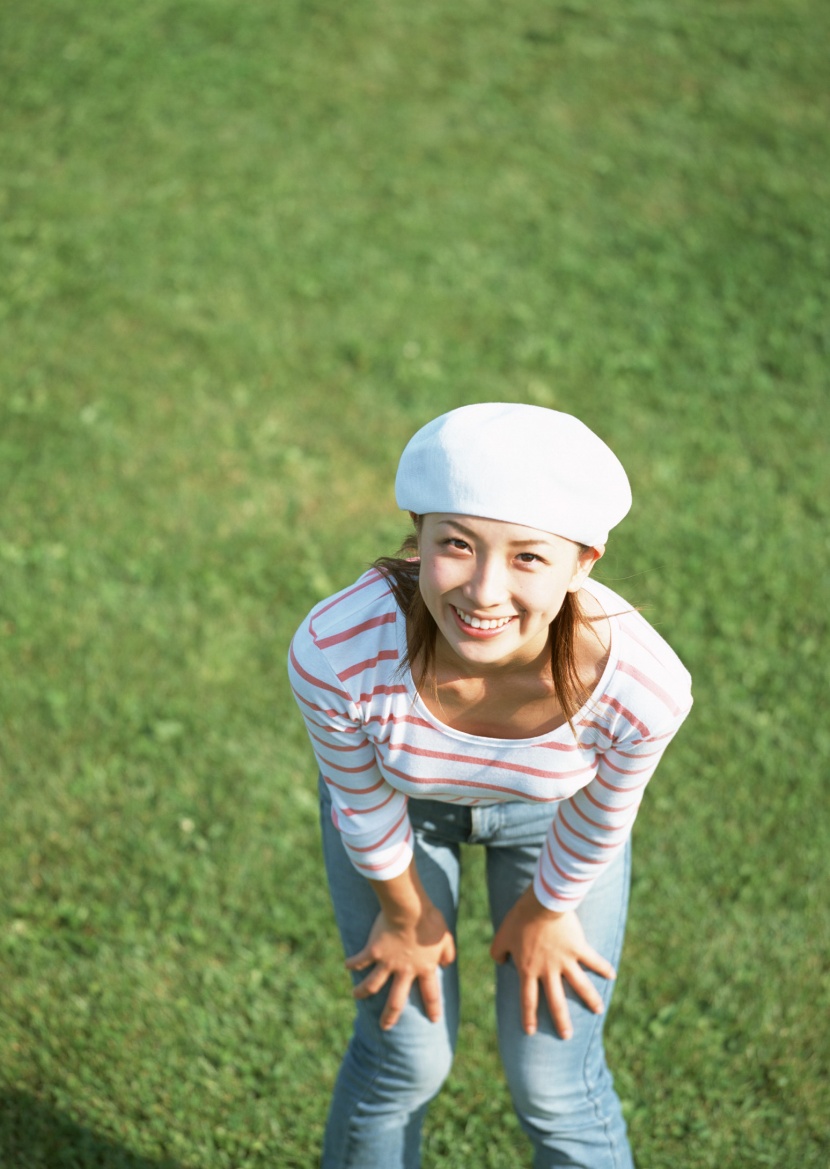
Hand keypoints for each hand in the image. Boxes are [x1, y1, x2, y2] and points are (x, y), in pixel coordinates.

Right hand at [345, 903, 455, 1030]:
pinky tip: (347, 966)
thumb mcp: (446, 937)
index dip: (433, 1008)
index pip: (431, 993)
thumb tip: (447, 964)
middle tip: (385, 1026)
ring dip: (363, 992)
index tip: (434, 1020)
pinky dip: (353, 963)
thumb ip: (448, 953)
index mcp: (424, 968)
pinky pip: (361, 960)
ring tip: (356, 996)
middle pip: (396, 1001)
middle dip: (390, 1016)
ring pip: (373, 985)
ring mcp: (387, 963)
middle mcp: (405, 971)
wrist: (408, 910)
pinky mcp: (373, 951)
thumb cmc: (429, 920)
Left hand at [490, 885, 615, 1038]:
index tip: (531, 1032)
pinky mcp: (579, 947)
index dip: (529, 1016)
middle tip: (567, 1036)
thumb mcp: (501, 936)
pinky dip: (604, 968)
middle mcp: (548, 970)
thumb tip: (500, 962)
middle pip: (556, 1001)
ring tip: (599, 1011)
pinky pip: (593, 960)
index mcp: (528, 969)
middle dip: (561, 1020)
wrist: (541, 904)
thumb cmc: (519, 918)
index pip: (528, 999)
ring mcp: (565, 960)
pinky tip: (613, 975)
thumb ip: (497, 952)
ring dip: (590, 999)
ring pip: (580, 986)